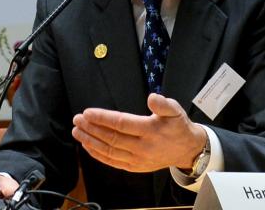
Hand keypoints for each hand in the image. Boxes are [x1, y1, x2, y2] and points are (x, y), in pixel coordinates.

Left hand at [70, 93, 206, 173]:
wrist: (187, 150)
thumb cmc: (178, 127)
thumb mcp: (175, 110)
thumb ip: (163, 104)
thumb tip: (152, 98)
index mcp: (151, 130)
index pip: (121, 124)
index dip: (103, 118)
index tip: (87, 113)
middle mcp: (142, 147)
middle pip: (112, 138)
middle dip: (92, 128)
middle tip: (77, 119)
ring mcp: (137, 159)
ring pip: (109, 151)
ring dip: (91, 141)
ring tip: (77, 131)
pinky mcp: (134, 167)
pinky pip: (112, 162)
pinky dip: (98, 155)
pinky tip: (87, 146)